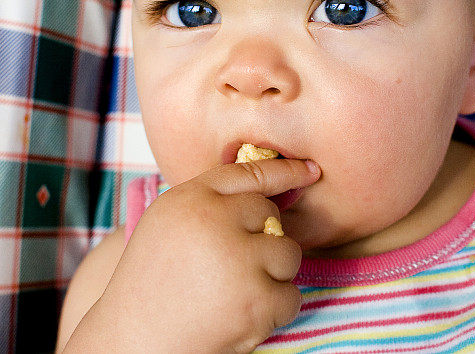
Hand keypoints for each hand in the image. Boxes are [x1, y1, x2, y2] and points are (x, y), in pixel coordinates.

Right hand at [76, 158, 319, 352]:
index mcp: (191, 199)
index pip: (250, 173)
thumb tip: (273, 189)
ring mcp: (238, 261)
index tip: (311, 170)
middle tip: (224, 268)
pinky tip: (240, 315)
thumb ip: (214, 200)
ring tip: (232, 292)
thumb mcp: (170, 222)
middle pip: (273, 216)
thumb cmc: (153, 280)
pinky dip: (274, 310)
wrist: (132, 341)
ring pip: (289, 254)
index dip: (285, 170)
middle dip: (260, 240)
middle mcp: (215, 222)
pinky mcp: (255, 301)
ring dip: (271, 275)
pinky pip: (292, 296)